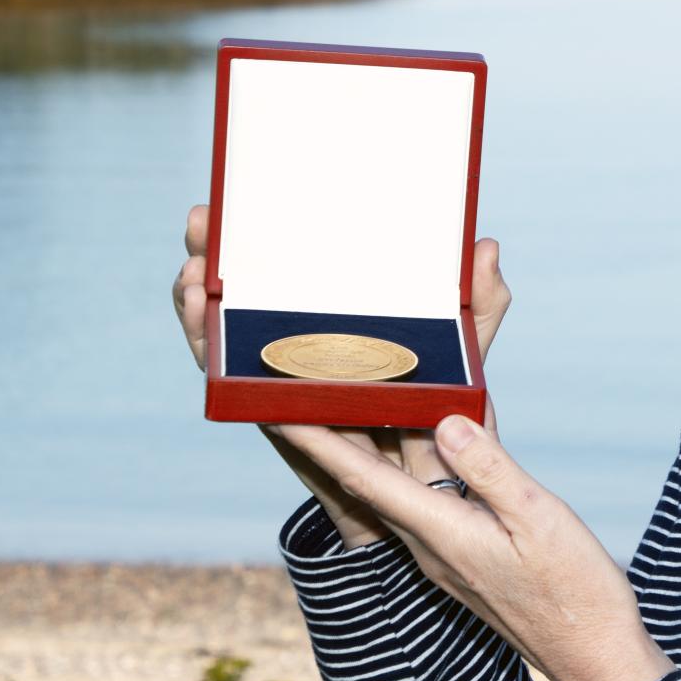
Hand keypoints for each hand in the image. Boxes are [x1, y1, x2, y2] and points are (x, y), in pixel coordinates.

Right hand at [172, 202, 514, 547]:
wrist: (426, 484)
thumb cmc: (438, 406)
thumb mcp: (462, 346)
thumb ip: (480, 302)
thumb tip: (487, 246)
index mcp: (333, 310)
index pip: (283, 259)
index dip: (253, 226)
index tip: (231, 197)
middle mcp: (293, 334)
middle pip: (237, 285)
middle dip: (208, 251)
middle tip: (199, 222)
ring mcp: (276, 370)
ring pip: (216, 328)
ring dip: (193, 299)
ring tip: (193, 275)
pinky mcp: (269, 407)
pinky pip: (226, 377)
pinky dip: (205, 348)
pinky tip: (201, 324)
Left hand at [266, 405, 676, 680]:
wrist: (594, 656)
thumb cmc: (574, 591)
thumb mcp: (538, 518)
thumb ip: (489, 468)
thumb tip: (444, 422)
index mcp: (441, 533)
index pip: (362, 478)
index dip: (315, 440)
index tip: (272, 408)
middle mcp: (431, 546)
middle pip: (369, 481)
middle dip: (332, 436)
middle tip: (300, 390)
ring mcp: (448, 556)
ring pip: (399, 490)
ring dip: (372, 450)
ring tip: (353, 406)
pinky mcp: (468, 559)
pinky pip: (430, 502)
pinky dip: (418, 467)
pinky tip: (435, 443)